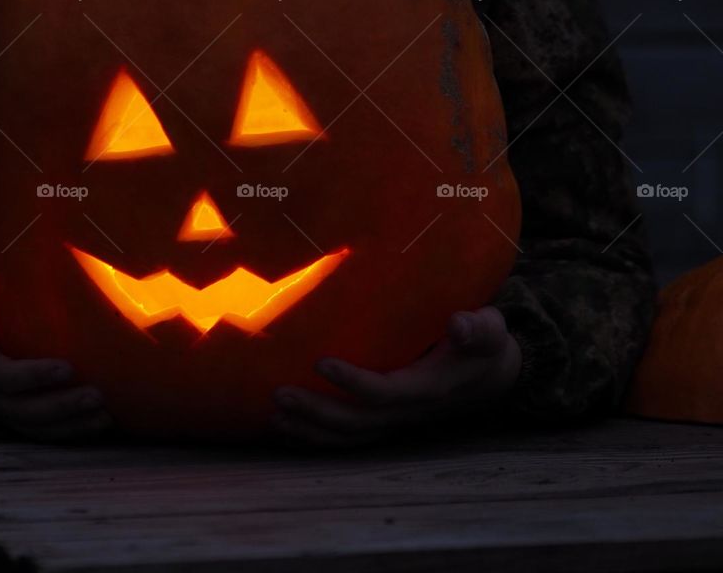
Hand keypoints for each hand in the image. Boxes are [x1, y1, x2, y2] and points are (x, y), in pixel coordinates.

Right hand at [0, 271, 110, 441]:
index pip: (4, 378)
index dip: (34, 377)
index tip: (67, 367)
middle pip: (25, 411)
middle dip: (62, 406)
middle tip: (97, 395)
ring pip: (35, 427)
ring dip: (71, 425)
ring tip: (105, 416)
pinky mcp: (12, 413)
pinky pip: (40, 430)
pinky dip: (69, 431)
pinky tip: (98, 423)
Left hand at [271, 305, 521, 448]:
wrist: (489, 377)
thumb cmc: (482, 344)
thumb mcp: (488, 331)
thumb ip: (477, 328)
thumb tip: (459, 323)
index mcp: (428, 389)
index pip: (384, 392)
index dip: (352, 382)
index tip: (320, 361)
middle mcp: (407, 412)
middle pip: (355, 421)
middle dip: (316, 410)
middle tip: (278, 393)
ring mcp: (394, 422)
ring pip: (347, 436)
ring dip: (309, 429)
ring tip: (273, 413)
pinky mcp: (384, 423)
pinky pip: (347, 438)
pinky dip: (315, 437)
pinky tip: (285, 426)